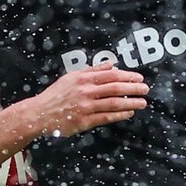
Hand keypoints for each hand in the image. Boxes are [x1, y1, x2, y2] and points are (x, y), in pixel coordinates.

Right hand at [32, 64, 149, 135]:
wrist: (39, 113)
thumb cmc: (56, 95)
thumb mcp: (71, 77)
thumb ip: (92, 70)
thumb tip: (111, 64)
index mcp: (83, 78)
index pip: (111, 75)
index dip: (127, 76)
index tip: (139, 78)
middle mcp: (85, 91)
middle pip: (115, 88)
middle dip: (133, 88)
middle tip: (145, 89)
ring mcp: (85, 107)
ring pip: (113, 103)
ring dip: (131, 102)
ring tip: (142, 102)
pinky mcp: (84, 121)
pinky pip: (106, 117)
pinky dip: (120, 115)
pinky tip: (129, 113)